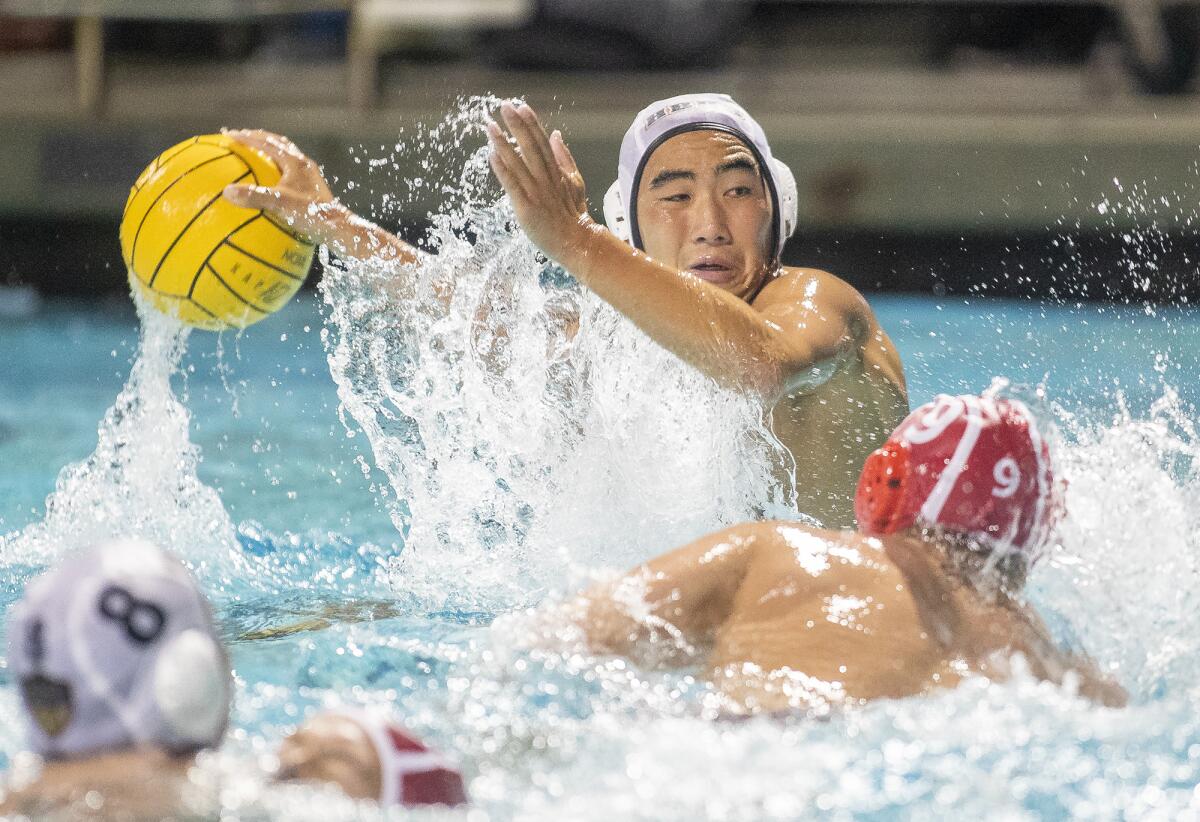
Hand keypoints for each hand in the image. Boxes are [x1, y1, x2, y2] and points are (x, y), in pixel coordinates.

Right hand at [221, 129, 344, 244]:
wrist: (340, 229)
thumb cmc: (314, 216)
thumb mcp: (282, 205)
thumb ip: (255, 196)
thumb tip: (226, 191)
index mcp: (296, 163)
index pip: (267, 143)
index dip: (247, 138)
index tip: (229, 135)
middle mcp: (304, 165)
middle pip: (278, 144)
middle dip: (258, 139)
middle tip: (240, 138)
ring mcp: (309, 177)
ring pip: (286, 156)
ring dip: (269, 152)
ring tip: (253, 156)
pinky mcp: (312, 190)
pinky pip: (290, 174)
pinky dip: (276, 172)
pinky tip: (268, 185)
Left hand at [486, 102, 593, 265]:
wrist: (577, 242)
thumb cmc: (573, 215)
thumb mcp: (575, 182)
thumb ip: (565, 158)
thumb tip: (556, 135)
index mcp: (557, 172)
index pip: (542, 143)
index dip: (532, 124)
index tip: (522, 107)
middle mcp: (546, 179)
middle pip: (530, 147)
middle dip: (517, 126)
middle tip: (504, 106)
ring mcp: (536, 192)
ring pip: (518, 163)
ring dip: (503, 144)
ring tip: (490, 127)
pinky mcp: (526, 207)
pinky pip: (513, 186)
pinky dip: (503, 170)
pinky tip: (492, 156)